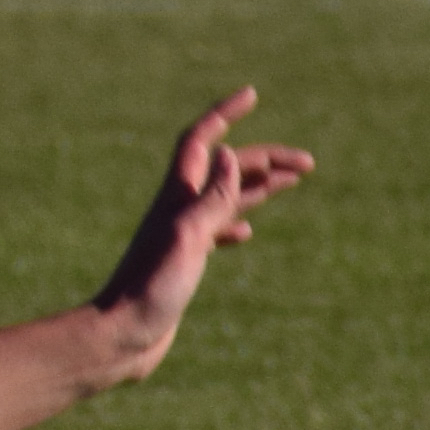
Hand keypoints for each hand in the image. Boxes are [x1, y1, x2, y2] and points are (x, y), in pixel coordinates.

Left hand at [81, 87, 311, 384]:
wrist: (123, 335)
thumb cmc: (152, 287)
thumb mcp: (189, 238)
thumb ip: (212, 199)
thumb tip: (228, 154)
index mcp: (177, 196)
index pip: (202, 139)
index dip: (224, 113)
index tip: (252, 94)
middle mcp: (178, 208)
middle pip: (224, 169)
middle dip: (264, 159)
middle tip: (306, 164)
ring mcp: (181, 235)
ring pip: (224, 199)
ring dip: (256, 186)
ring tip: (291, 182)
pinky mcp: (184, 263)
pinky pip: (215, 232)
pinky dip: (234, 224)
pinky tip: (248, 231)